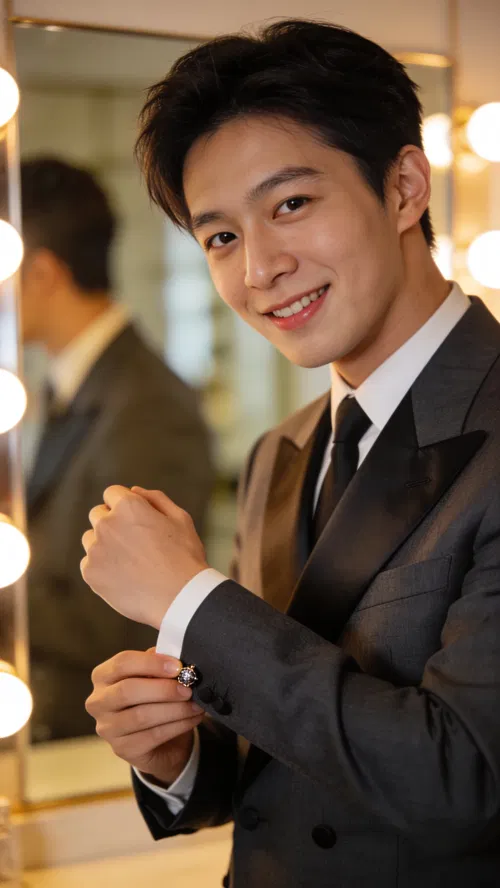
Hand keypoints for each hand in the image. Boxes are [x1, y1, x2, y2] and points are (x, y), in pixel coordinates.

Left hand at [81, 485, 208, 628]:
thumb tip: (133, 490)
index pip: (112, 493)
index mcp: (128, 505)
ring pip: (90, 539)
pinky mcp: (90, 572)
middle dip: (112, 522)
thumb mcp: (180, 519)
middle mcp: (106, 523)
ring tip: (129, 562)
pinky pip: (89, 563)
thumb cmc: (184, 556)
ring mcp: (95, 549)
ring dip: (103, 544)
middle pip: (98, 514)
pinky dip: (102, 568)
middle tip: (134, 542)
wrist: (179, 598)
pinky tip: (123, 577)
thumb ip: (155, 499)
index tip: (135, 520)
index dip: (124, 504)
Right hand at [86, 649, 204, 785]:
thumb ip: (159, 661)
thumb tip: (176, 653)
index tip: (178, 666)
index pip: (122, 663)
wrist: (158, 740)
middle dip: (163, 689)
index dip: (152, 663)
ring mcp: (107, 728)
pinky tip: (193, 718)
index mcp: (103, 676)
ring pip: (142, 716)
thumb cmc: (154, 698)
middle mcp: (98, 702)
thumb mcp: (155, 675)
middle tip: (188, 688)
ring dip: (175, 709)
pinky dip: (178, 725)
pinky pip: (153, 735)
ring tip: (196, 704)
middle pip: (128, 690)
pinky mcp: (122, 749)